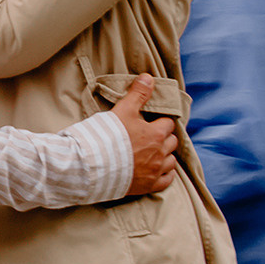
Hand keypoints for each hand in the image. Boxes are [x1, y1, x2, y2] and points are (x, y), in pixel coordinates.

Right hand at [112, 73, 179, 195]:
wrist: (92, 166)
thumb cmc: (108, 136)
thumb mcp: (123, 110)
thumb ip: (138, 93)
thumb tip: (149, 77)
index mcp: (156, 134)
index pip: (168, 123)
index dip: (160, 121)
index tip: (153, 121)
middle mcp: (159, 153)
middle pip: (172, 142)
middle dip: (165, 137)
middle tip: (153, 135)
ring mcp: (154, 171)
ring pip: (171, 161)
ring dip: (166, 155)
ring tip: (155, 152)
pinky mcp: (148, 185)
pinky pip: (167, 180)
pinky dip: (166, 174)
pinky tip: (159, 170)